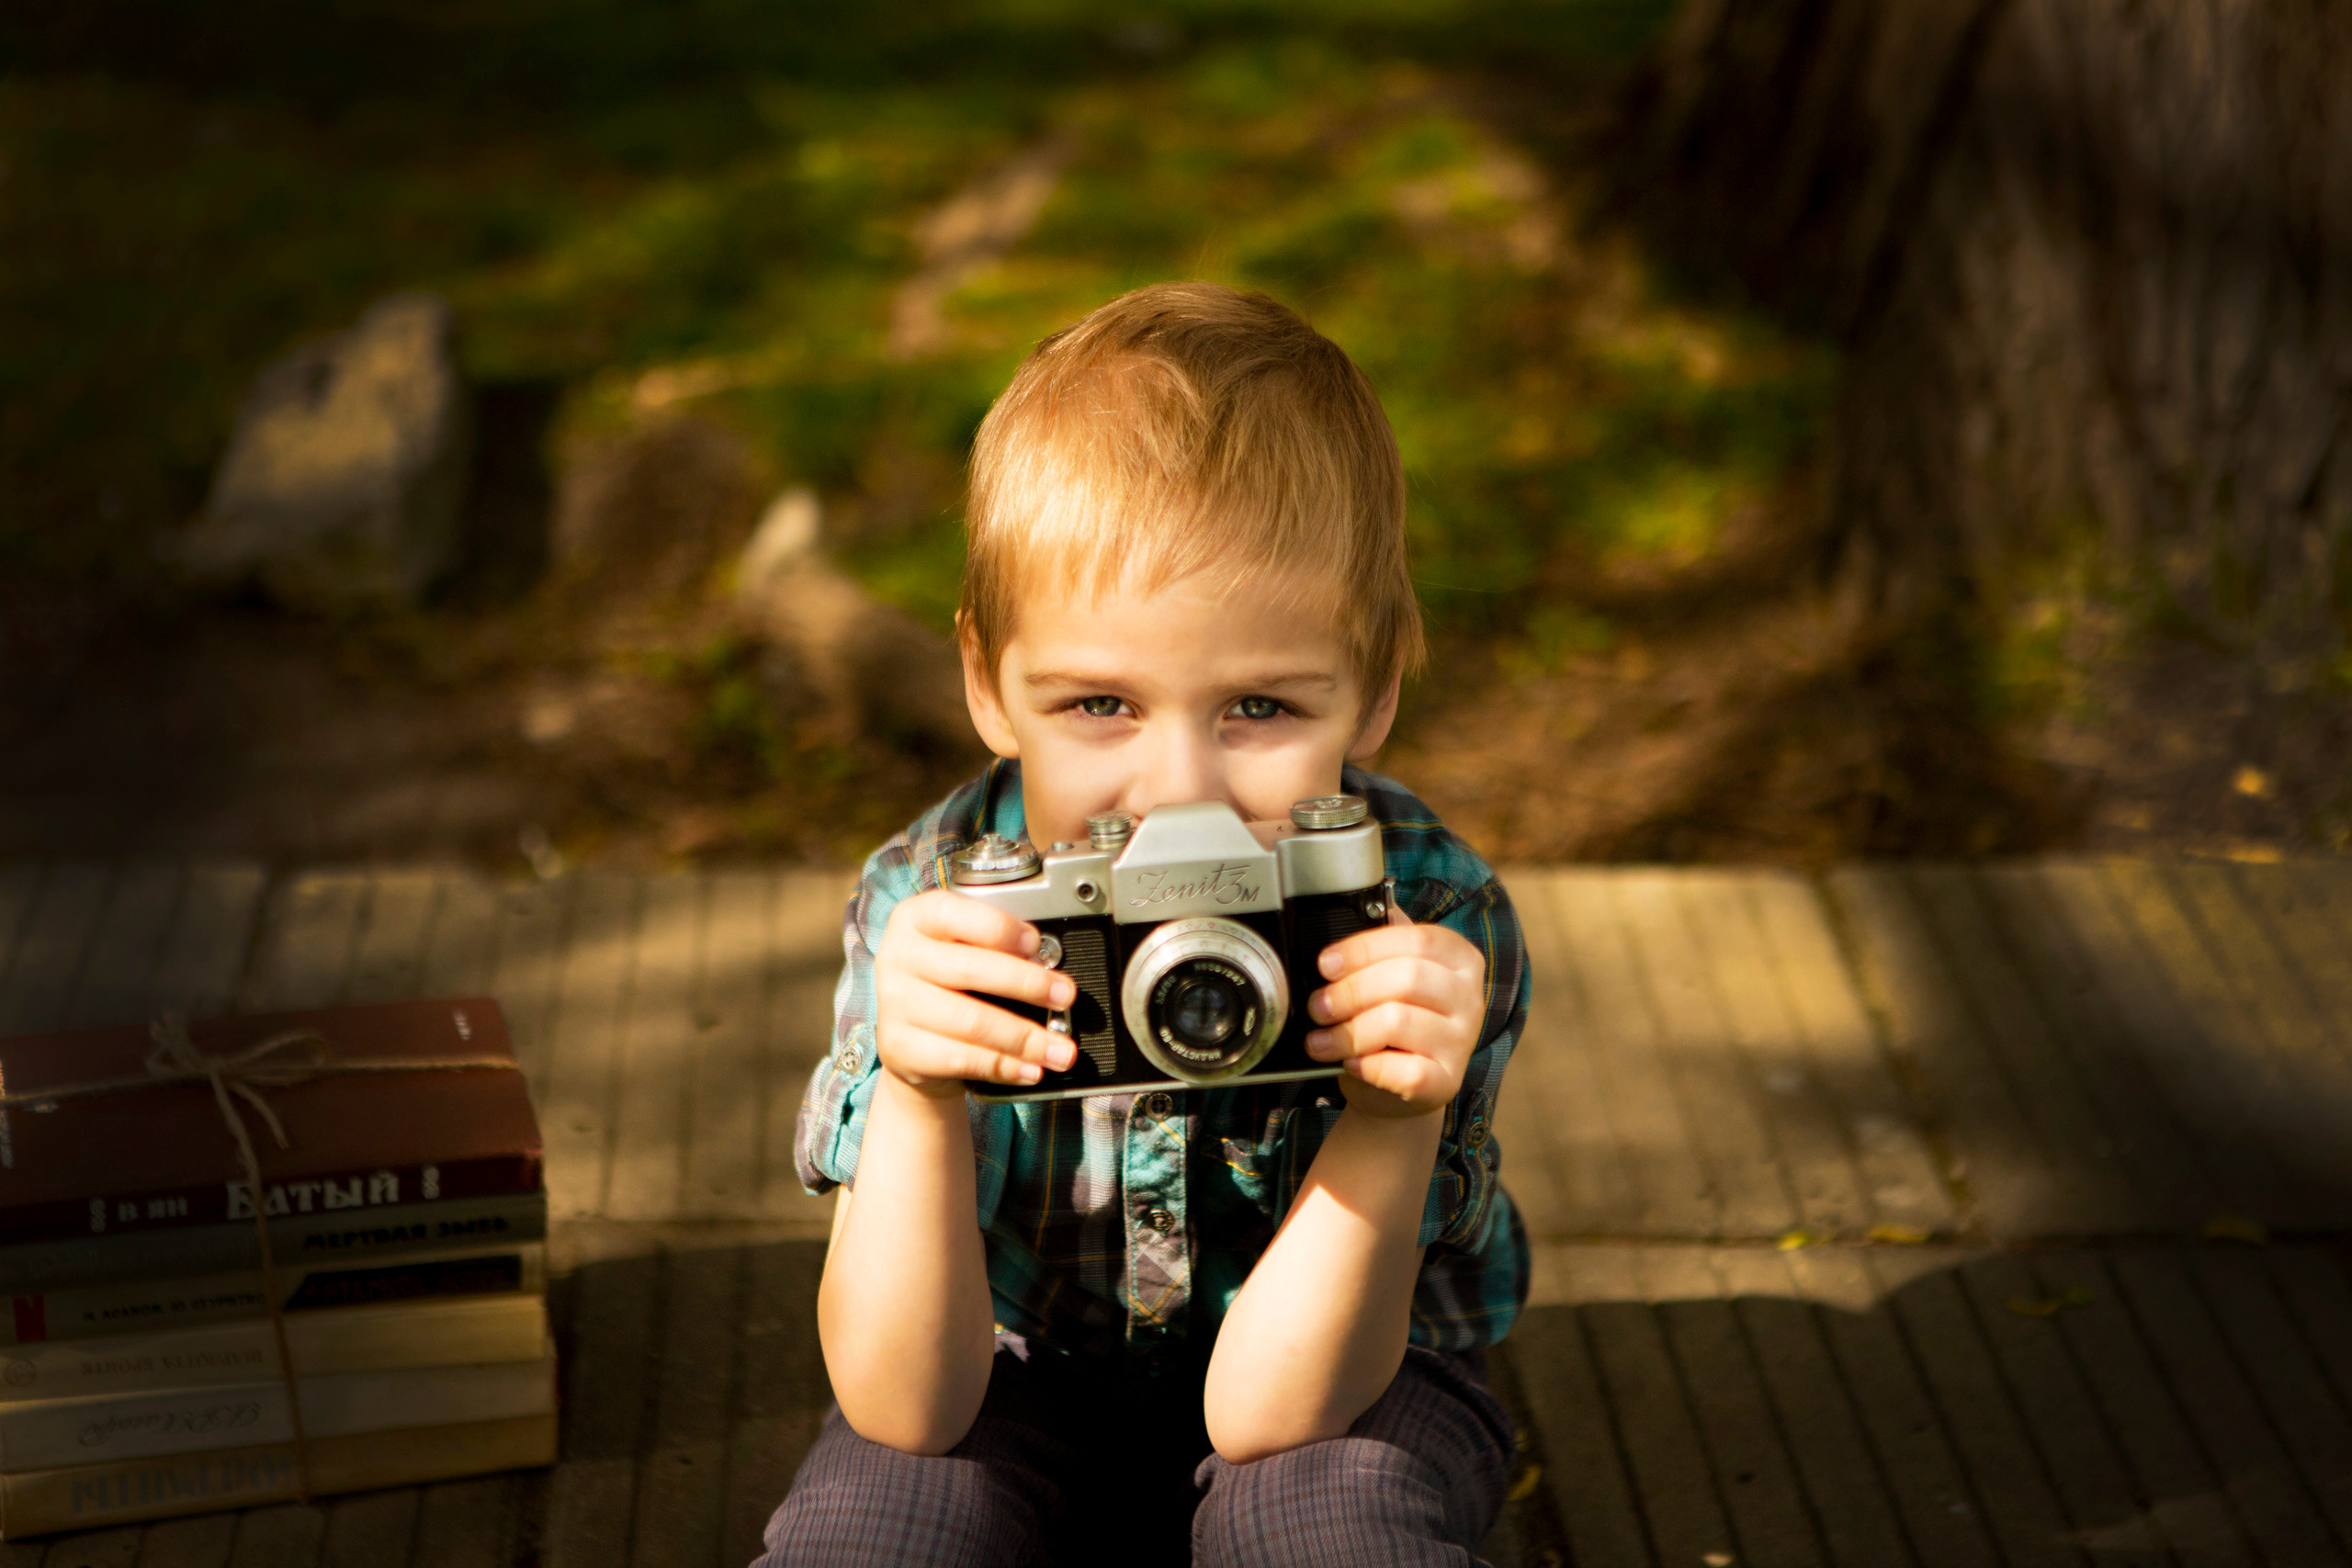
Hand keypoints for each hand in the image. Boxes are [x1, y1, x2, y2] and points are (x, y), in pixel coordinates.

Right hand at [875, 891, 1077, 1097]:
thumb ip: (997, 948)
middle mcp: (898, 956)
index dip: (1001, 929)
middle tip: (1065, 996)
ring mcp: (894, 1003)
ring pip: (972, 1021)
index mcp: (915, 919)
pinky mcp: (899, 1047)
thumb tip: (1052, 970)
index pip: (956, 914)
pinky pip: (962, 1058)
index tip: (1037, 945)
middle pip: (971, 968)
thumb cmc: (948, 984)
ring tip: (1060, 1049)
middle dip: (1028, 984)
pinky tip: (1029, 1069)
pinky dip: (1004, 1066)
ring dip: (1025, 1038)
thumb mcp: (962, 949)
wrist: (910, 1040)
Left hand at [1303, 903, 1484, 1117]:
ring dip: (1347, 1032)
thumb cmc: (1389, 1024)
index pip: (1416, 939)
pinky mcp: (1447, 1081)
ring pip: (1399, 1022)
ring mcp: (1462, 1042)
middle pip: (1407, 978)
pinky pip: (1405, 1071)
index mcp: (1459, 959)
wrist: (1395, 1088)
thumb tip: (1350, 911)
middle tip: (1318, 1007)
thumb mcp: (1389, 975)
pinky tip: (1352, 1063)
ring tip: (1320, 1041)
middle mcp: (1470, 998)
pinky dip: (1368, 1066)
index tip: (1326, 964)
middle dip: (1350, 991)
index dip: (1364, 949)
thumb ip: (1380, 946)